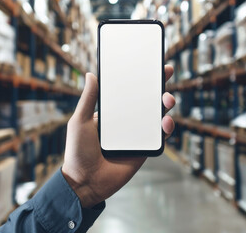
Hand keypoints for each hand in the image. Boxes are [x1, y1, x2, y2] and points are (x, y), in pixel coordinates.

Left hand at [62, 65, 175, 207]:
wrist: (85, 182)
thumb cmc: (78, 151)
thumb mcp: (80, 121)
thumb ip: (88, 99)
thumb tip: (90, 74)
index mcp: (112, 112)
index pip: (129, 91)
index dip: (141, 77)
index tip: (152, 63)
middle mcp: (127, 121)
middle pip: (147, 100)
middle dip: (159, 85)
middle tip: (166, 74)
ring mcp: (137, 135)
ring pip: (156, 115)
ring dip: (166, 104)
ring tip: (167, 99)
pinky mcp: (144, 149)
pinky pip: (159, 136)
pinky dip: (166, 127)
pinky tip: (166, 122)